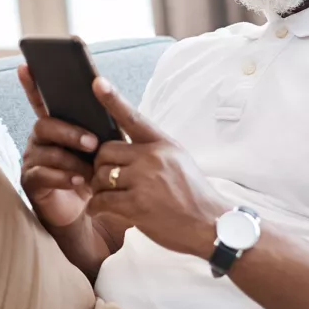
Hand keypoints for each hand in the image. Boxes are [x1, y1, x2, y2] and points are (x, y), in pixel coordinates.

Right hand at [18, 64, 97, 227]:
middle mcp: (40, 139)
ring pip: (46, 152)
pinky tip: (80, 183)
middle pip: (45, 125)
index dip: (33, 84)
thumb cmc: (100, 173)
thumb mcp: (105, 146)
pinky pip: (43, 175)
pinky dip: (64, 178)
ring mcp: (33, 160)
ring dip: (71, 160)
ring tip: (91, 171)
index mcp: (58, 125)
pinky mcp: (32, 182)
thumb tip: (107, 98)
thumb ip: (101, 125)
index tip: (27, 66)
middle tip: (93, 143)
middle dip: (70, 133)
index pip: (42, 101)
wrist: (96, 211)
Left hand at [87, 77, 227, 257]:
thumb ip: (154, 152)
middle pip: (106, 151)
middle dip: (101, 167)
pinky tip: (103, 210)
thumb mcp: (180, 162)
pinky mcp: (137, 205)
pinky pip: (101, 200)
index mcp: (164, 144)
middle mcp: (154, 158)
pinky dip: (98, 207)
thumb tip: (125, 149)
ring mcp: (145, 180)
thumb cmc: (195, 197)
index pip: (133, 118)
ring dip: (99, 189)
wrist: (211, 226)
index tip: (97, 82)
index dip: (112, 99)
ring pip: (101, 176)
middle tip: (107, 180)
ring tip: (110, 198)